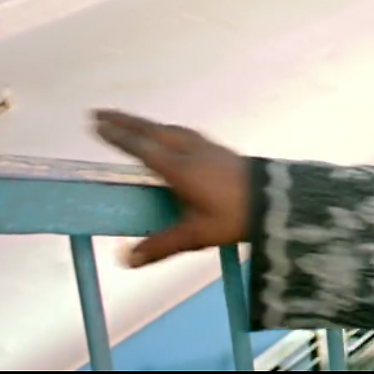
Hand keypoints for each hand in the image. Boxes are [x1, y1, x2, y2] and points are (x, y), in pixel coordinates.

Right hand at [92, 110, 250, 267]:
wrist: (277, 200)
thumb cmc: (235, 216)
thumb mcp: (197, 234)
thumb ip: (162, 245)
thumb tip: (127, 260)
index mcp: (179, 168)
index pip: (141, 148)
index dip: (118, 136)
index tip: (96, 125)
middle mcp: (190, 151)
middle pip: (151, 130)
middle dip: (124, 121)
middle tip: (99, 113)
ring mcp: (207, 147)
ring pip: (169, 129)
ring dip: (146, 124)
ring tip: (129, 122)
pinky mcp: (219, 149)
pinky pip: (184, 133)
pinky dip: (167, 130)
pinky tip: (169, 135)